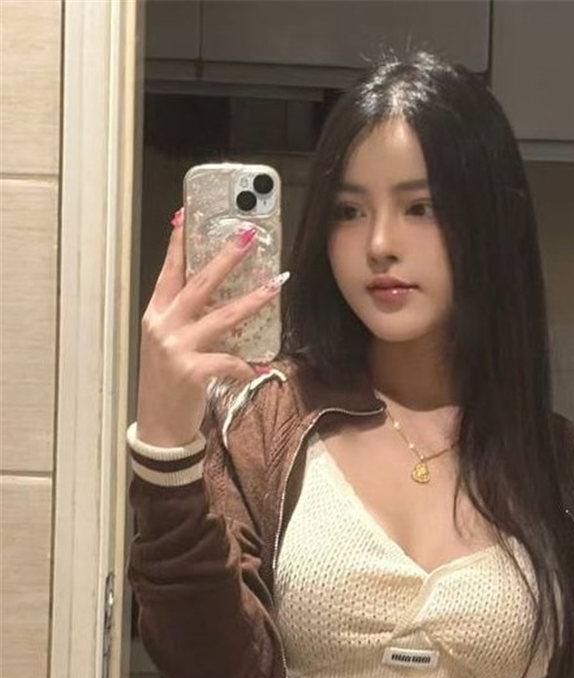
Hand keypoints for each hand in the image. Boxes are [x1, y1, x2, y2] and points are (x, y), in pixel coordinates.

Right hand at [135, 208, 286, 446]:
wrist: (159, 425)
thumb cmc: (169, 384)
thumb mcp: (169, 345)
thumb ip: (185, 321)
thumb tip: (216, 299)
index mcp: (156, 315)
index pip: (168, 272)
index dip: (177, 244)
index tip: (185, 214)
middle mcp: (164, 326)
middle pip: (199, 283)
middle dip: (225, 258)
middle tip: (246, 236)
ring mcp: (176, 348)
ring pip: (221, 316)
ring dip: (252, 300)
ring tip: (275, 285)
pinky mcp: (191, 371)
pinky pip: (228, 361)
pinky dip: (246, 364)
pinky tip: (258, 368)